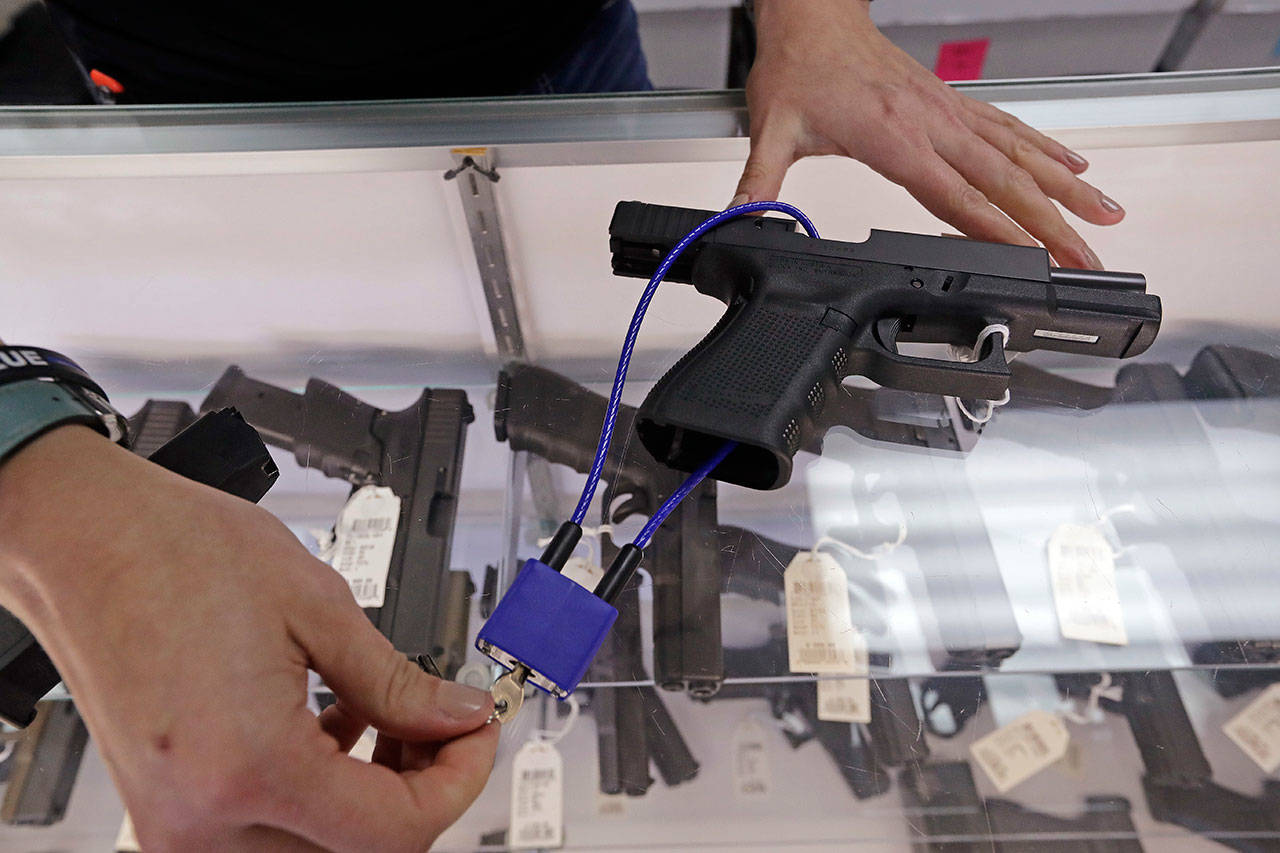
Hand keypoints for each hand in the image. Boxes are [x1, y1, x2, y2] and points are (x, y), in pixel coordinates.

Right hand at [0, 426, 496, 850]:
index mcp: (248, 768)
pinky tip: (337, 727)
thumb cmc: (175, 554)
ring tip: (389, 717)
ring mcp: (175, 823)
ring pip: (315, 850)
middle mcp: (202, 818)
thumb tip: (458, 716)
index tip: (478, 735)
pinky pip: (266, 832)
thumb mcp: (318, 607)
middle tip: (444, 726)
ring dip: (369, 797)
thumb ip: (400, 682)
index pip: (393, 831)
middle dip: (417, 791)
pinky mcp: (166, 809)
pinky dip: (319, 792)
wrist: (86, 539)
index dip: (459, 782)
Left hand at [737, 0, 1123, 268]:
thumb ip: (759, 182)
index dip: (997, 230)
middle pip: (1004, 181)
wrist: (813, 13)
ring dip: (1066, 187)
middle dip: (1052, 223)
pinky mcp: (951, 102)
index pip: (955, 195)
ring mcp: (948, 111)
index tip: (1033, 258)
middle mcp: (931, 123)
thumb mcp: (771, 128)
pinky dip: (1046, 150)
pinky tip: (1073, 168)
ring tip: (1105, 215)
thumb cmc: (798, 66)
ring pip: (1019, 153)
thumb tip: (740, 222)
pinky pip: (1009, 127)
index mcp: (892, 137)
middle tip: (1088, 258)